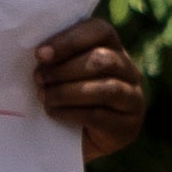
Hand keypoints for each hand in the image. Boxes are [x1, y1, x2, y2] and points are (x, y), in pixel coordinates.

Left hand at [26, 18, 146, 159]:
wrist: (79, 140)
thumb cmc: (66, 97)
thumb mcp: (62, 72)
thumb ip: (57, 57)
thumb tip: (39, 55)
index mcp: (113, 48)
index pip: (100, 30)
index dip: (70, 40)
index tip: (41, 55)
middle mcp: (129, 70)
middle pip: (103, 60)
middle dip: (64, 69)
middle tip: (38, 79)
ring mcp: (133, 99)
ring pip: (106, 88)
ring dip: (67, 92)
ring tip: (45, 97)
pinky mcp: (128, 126)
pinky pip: (100, 115)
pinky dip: (71, 113)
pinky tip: (53, 112)